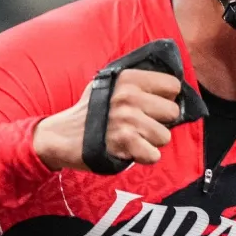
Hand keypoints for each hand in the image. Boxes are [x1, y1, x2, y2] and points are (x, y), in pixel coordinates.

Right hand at [33, 69, 184, 170]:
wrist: (63, 136)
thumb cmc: (90, 112)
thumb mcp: (109, 85)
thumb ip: (136, 83)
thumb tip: (170, 86)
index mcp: (128, 79)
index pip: (172, 85)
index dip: (167, 99)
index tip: (154, 106)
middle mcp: (128, 96)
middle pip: (172, 112)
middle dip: (160, 122)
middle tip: (142, 126)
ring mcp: (126, 119)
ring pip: (165, 136)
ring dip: (151, 142)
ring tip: (134, 138)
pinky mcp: (124, 141)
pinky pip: (154, 155)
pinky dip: (144, 157)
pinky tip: (131, 150)